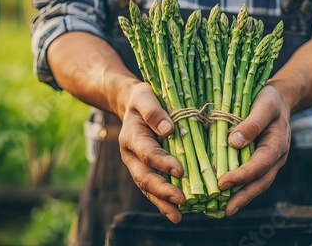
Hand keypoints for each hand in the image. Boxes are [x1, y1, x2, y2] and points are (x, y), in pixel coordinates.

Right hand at [118, 82, 185, 222]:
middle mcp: (131, 155)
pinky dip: (162, 201)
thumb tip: (168, 129)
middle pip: (144, 177)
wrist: (130, 105)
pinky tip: (175, 212)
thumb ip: (153, 111)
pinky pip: (151, 188)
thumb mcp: (145, 96)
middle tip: (181, 200)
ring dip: (161, 202)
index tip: (179, 171)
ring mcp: (136, 165)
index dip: (162, 162)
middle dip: (161, 190)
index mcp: (131, 137)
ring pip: (146, 187)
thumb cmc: (141, 98)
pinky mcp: (144, 169)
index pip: (147, 152)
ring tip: (177, 216)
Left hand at [218, 84, 291, 215]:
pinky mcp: (263, 161)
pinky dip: (242, 189)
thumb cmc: (270, 100)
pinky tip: (228, 196)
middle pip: (261, 182)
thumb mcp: (263, 105)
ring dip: (242, 198)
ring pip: (258, 184)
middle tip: (226, 210)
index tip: (222, 183)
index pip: (259, 164)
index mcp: (278, 144)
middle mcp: (276, 157)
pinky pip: (254, 178)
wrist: (281, 99)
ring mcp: (271, 161)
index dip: (241, 175)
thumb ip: (251, 124)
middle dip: (243, 197)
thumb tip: (233, 143)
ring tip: (225, 210)